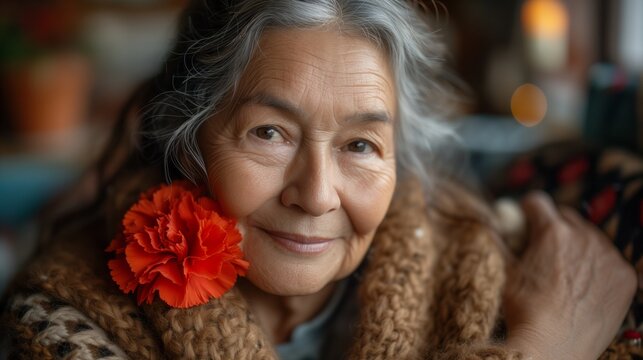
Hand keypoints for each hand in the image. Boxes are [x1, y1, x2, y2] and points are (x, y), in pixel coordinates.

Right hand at [503, 192, 636, 359]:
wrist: (554, 346)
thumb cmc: (525, 310)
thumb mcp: (505, 271)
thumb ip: (499, 241)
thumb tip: (488, 224)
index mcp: (551, 231)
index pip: (538, 202)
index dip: (527, 210)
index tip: (525, 220)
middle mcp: (583, 236)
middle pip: (566, 217)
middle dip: (554, 228)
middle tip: (544, 250)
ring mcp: (608, 255)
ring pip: (591, 237)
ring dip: (578, 246)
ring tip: (565, 273)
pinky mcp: (625, 276)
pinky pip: (610, 260)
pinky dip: (598, 267)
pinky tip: (584, 287)